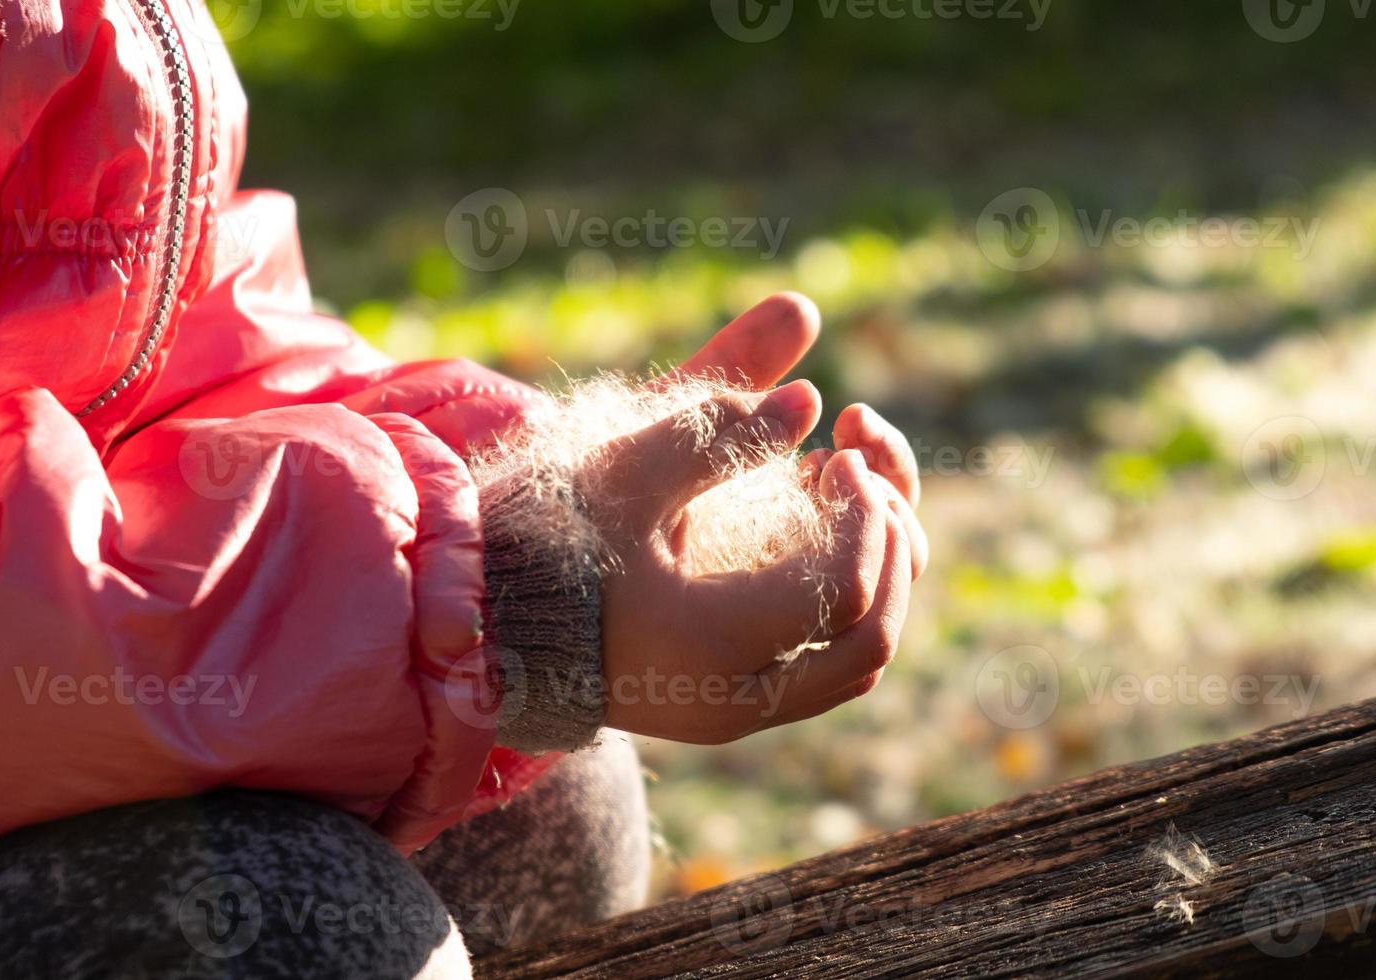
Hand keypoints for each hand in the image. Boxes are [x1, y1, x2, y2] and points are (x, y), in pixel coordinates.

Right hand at [586, 293, 917, 743]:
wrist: (485, 626)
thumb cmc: (544, 541)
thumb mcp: (626, 471)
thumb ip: (718, 432)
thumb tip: (809, 398)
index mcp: (714, 642)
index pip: (846, 585)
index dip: (865, 509)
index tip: (838, 450)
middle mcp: (738, 700)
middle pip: (875, 637)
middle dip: (890, 545)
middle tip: (860, 469)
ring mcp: (738, 716)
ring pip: (860, 664)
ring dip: (879, 578)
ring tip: (847, 495)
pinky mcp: (732, 710)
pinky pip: (827, 672)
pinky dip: (848, 607)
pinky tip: (822, 533)